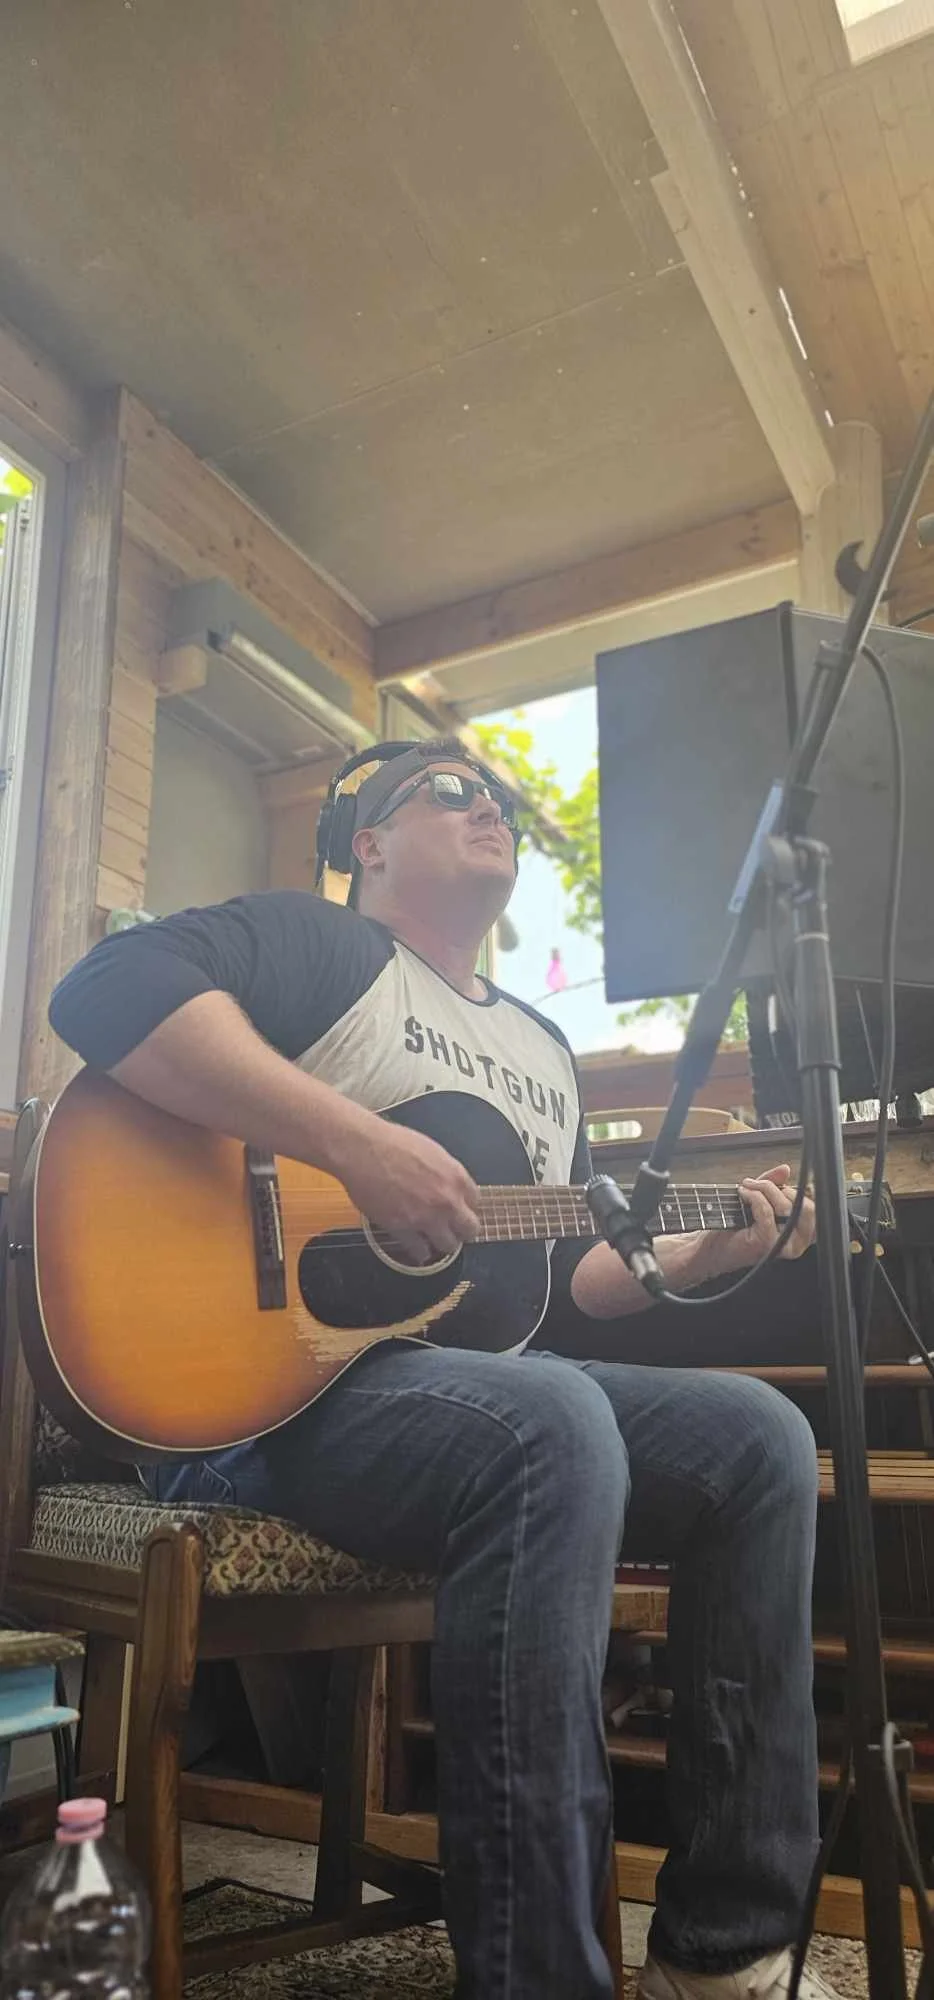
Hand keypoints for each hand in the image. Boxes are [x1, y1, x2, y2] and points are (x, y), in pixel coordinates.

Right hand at [333, 1114, 480, 1265]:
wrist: (362, 1149)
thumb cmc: (390, 1143)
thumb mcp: (431, 1151)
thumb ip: (445, 1173)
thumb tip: (447, 1185)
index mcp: (455, 1177)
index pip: (475, 1202)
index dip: (464, 1206)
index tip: (458, 1209)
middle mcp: (446, 1200)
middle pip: (469, 1229)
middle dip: (462, 1231)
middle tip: (452, 1230)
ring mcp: (426, 1217)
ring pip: (448, 1245)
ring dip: (442, 1243)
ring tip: (434, 1241)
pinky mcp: (403, 1229)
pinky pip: (419, 1251)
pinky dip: (419, 1251)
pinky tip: (417, 1249)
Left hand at [725, 1165, 816, 1272]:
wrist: (713, 1245)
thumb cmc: (736, 1225)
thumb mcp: (760, 1198)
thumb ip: (775, 1184)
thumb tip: (785, 1169)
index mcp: (802, 1234)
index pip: (815, 1208)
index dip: (799, 1192)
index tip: (780, 1185)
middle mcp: (798, 1243)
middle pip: (806, 1207)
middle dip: (781, 1189)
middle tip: (760, 1184)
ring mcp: (783, 1245)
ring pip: (786, 1207)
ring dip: (765, 1190)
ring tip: (748, 1187)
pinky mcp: (767, 1243)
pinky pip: (767, 1211)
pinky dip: (754, 1197)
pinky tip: (743, 1194)